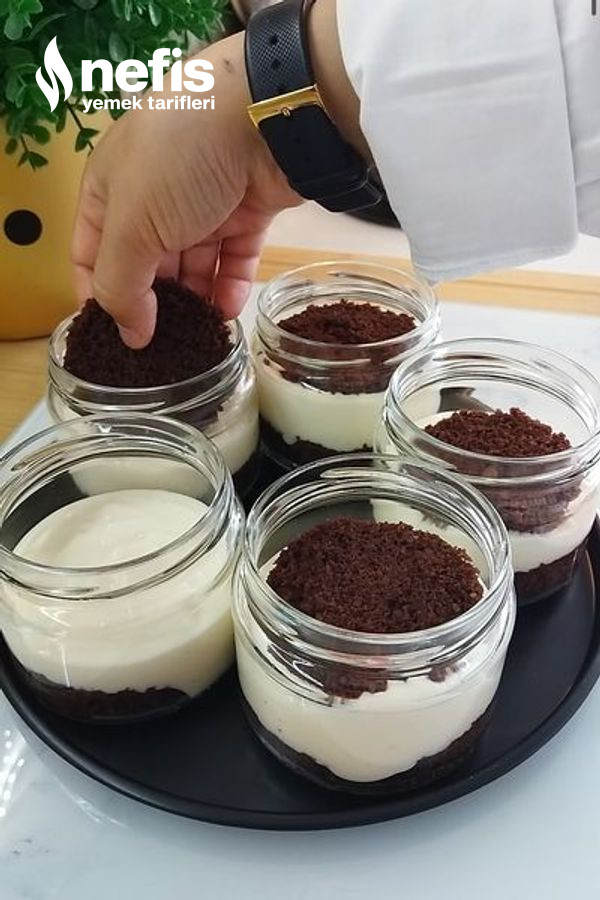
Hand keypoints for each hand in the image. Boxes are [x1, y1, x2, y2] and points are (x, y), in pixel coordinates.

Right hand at [71, 32, 300, 347]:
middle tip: (161, 347)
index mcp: (110, 188)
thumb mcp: (132, 225)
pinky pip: (233, 258)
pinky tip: (226, 315)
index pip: (90, 252)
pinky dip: (229, 286)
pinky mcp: (247, 209)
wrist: (263, 113)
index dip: (97, 295)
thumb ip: (121, 284)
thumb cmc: (180, 159)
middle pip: (145, 263)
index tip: (111, 337)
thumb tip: (130, 335)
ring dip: (194, 301)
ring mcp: (202, 201)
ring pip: (192, 264)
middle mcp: (153, 194)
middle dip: (151, 304)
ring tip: (197, 338)